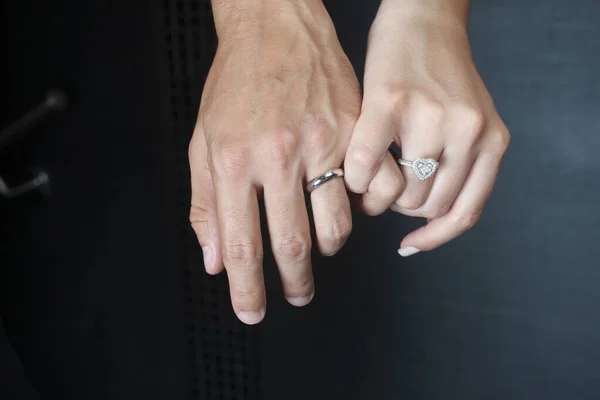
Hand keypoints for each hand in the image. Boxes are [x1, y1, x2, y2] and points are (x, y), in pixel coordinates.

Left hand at [189, 0, 360, 323]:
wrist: (274, 27)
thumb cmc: (235, 84)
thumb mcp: (203, 142)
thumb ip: (205, 204)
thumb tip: (214, 260)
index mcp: (233, 160)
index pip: (241, 245)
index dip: (246, 289)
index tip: (252, 311)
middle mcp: (277, 154)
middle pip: (292, 242)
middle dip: (294, 281)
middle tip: (296, 295)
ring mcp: (319, 141)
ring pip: (335, 222)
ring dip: (327, 248)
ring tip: (318, 249)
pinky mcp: (351, 128)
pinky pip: (367, 186)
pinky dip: (361, 208)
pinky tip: (347, 208)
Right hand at [344, 0, 509, 255]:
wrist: (423, 17)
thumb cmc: (440, 75)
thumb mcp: (470, 123)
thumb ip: (460, 167)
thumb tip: (423, 220)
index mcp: (491, 140)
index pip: (465, 212)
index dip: (434, 238)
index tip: (410, 243)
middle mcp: (468, 131)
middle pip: (427, 206)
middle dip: (401, 206)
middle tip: (386, 187)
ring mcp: (429, 116)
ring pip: (399, 194)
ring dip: (378, 195)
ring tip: (370, 175)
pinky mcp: (389, 101)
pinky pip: (366, 165)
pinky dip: (356, 177)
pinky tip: (353, 170)